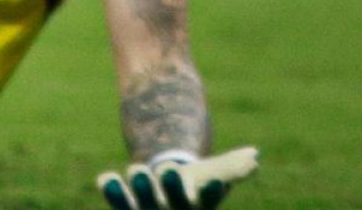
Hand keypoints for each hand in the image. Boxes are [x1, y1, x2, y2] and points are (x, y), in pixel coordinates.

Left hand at [98, 145, 258, 208]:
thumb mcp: (212, 174)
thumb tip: (255, 156)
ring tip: (138, 170)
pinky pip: (119, 202)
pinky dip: (113, 192)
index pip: (208, 198)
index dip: (211, 191)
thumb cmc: (192, 185)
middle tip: (168, 168)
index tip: (216, 180)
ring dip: (142, 189)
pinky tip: (106, 178)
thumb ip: (232, 167)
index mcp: (198, 205)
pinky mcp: (126, 207)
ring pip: (143, 205)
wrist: (163, 190)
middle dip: (172, 188)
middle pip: (175, 204)